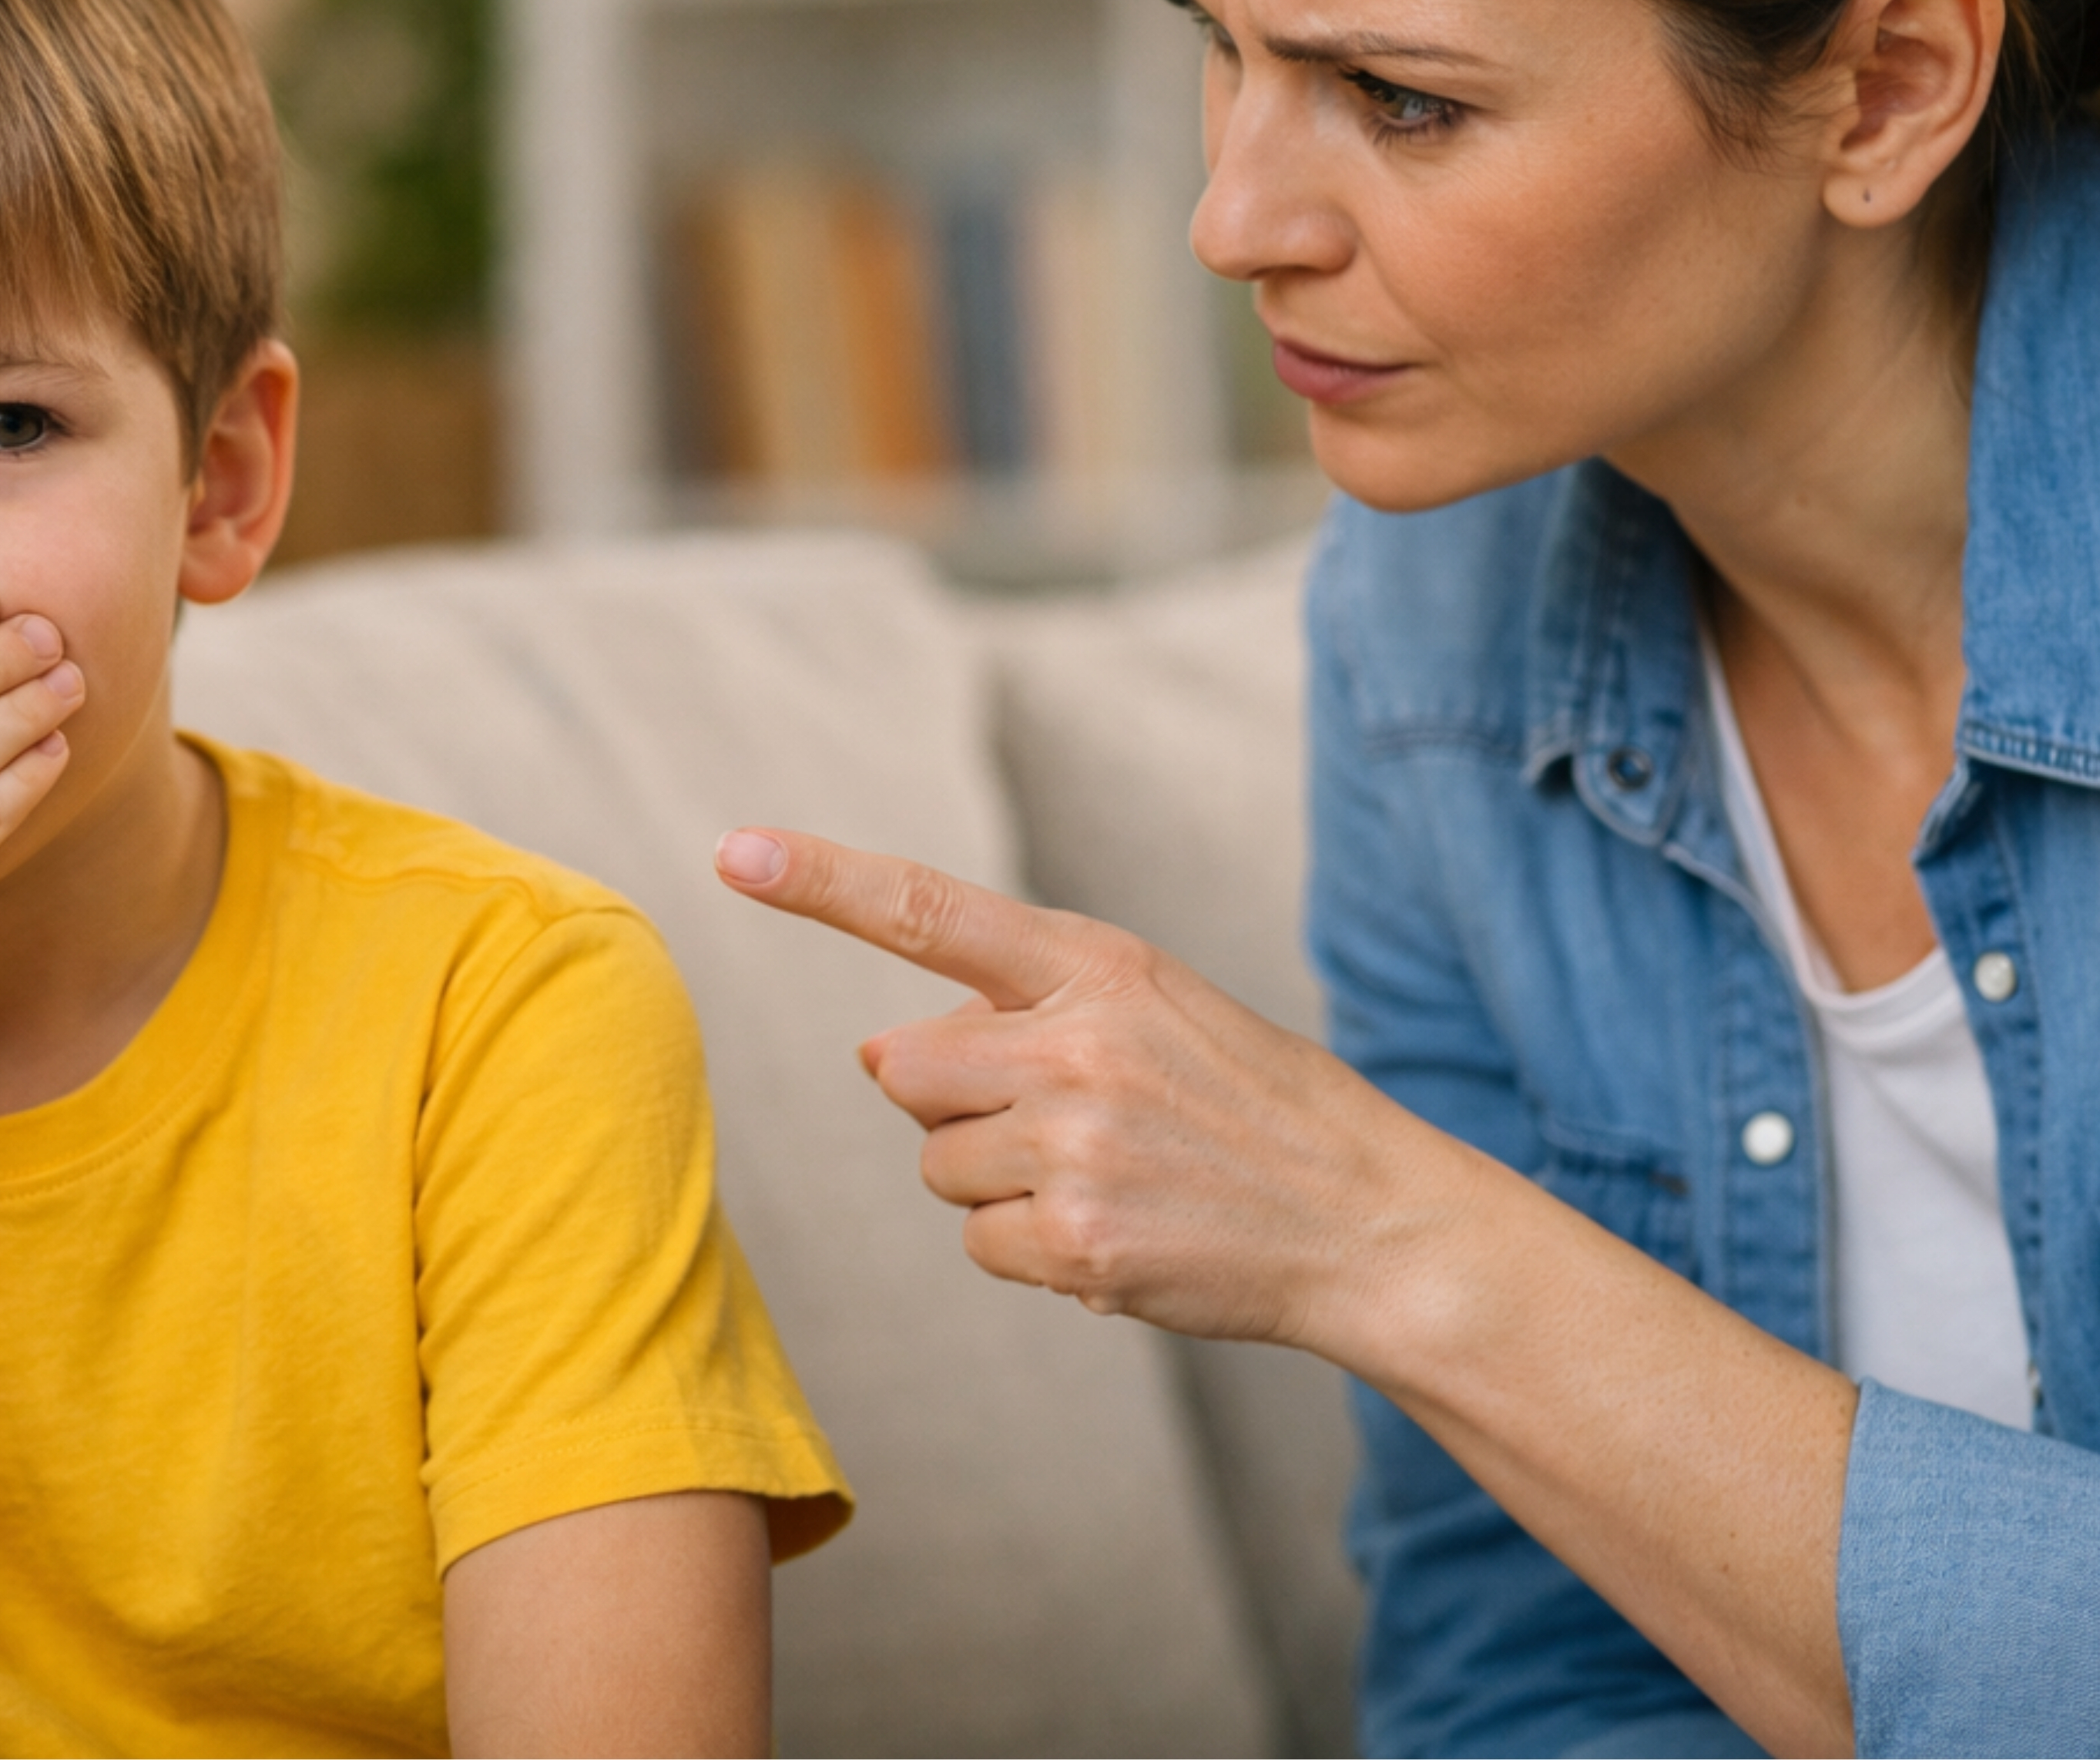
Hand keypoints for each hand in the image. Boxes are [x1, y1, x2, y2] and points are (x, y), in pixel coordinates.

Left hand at [713, 827, 1400, 1348]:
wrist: (1368, 1218)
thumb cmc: (1247, 1108)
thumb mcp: (1153, 1012)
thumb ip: (1018, 1012)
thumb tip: (875, 1050)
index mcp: (1095, 963)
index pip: (928, 908)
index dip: (822, 879)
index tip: (731, 849)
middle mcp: (1073, 1043)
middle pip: (902, 1070)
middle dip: (953, 1104)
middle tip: (1060, 1121)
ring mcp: (1074, 1144)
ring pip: (938, 1167)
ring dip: (999, 1183)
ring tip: (1111, 1178)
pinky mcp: (1077, 1239)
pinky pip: (981, 1244)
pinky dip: (1034, 1251)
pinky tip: (1118, 1234)